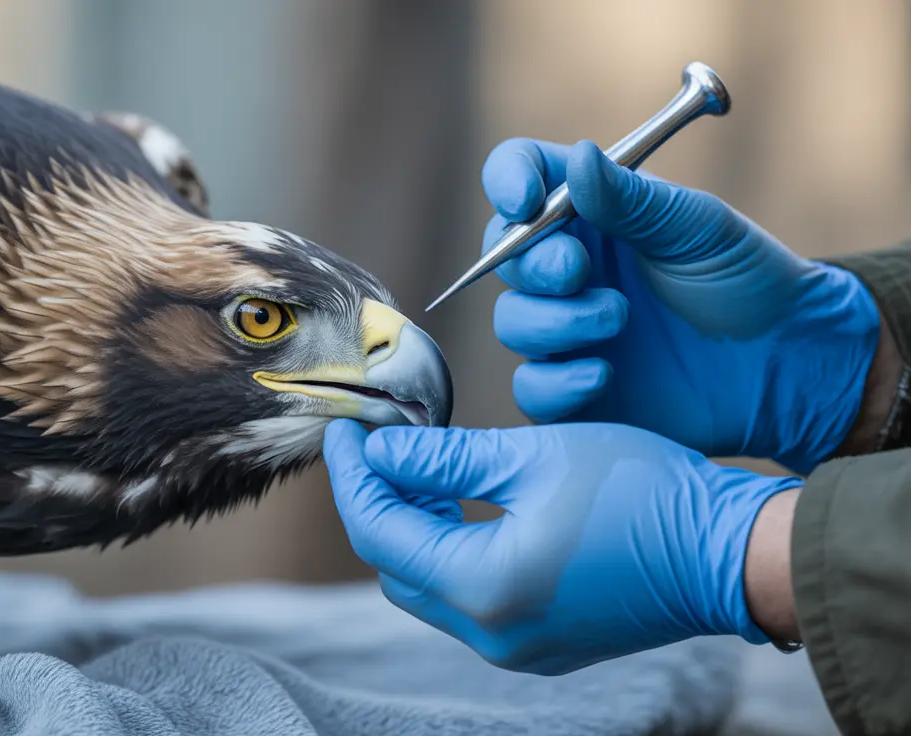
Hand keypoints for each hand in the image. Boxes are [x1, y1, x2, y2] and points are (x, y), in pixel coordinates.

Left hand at [322, 419, 801, 674]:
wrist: (734, 552)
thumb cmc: (645, 492)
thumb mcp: (534, 457)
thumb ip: (443, 459)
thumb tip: (380, 450)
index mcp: (482, 587)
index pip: (378, 533)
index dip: (353, 476)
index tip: (346, 429)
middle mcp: (491, 633)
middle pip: (397, 565)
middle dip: (378, 503)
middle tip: (380, 444)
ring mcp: (518, 646)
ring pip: (430, 585)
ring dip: (415, 528)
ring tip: (420, 466)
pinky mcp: (542, 643)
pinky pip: (469, 599)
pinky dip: (451, 551)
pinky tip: (461, 505)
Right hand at [483, 139, 883, 472]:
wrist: (786, 364)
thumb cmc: (747, 280)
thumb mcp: (698, 228)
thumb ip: (634, 200)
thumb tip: (578, 158)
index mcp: (589, 211)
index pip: (521, 175)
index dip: (508, 181)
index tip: (524, 201)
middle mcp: (567, 267)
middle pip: (501, 254)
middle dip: (534, 263)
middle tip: (577, 272)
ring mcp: (565, 329)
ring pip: (512, 321)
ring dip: (555, 322)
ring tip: (618, 320)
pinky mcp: (572, 390)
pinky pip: (530, 388)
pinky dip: (556, 382)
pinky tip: (603, 376)